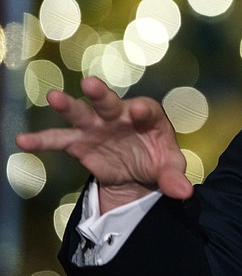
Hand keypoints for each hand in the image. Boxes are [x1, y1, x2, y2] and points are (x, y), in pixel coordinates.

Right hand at [16, 76, 192, 212]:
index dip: (144, 111)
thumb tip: (184, 192)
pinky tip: (23, 140)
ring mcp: (97, 127)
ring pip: (81, 114)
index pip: (147, 110)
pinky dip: (42, 140)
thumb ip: (174, 177)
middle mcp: (120, 115)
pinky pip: (59, 139)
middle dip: (101, 94)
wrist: (138, 170)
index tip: (141, 110)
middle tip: (91, 84)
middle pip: (110, 103)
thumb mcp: (170, 167)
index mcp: (148, 115)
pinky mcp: (80, 142)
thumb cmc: (158, 159)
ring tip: (54, 97)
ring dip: (68, 106)